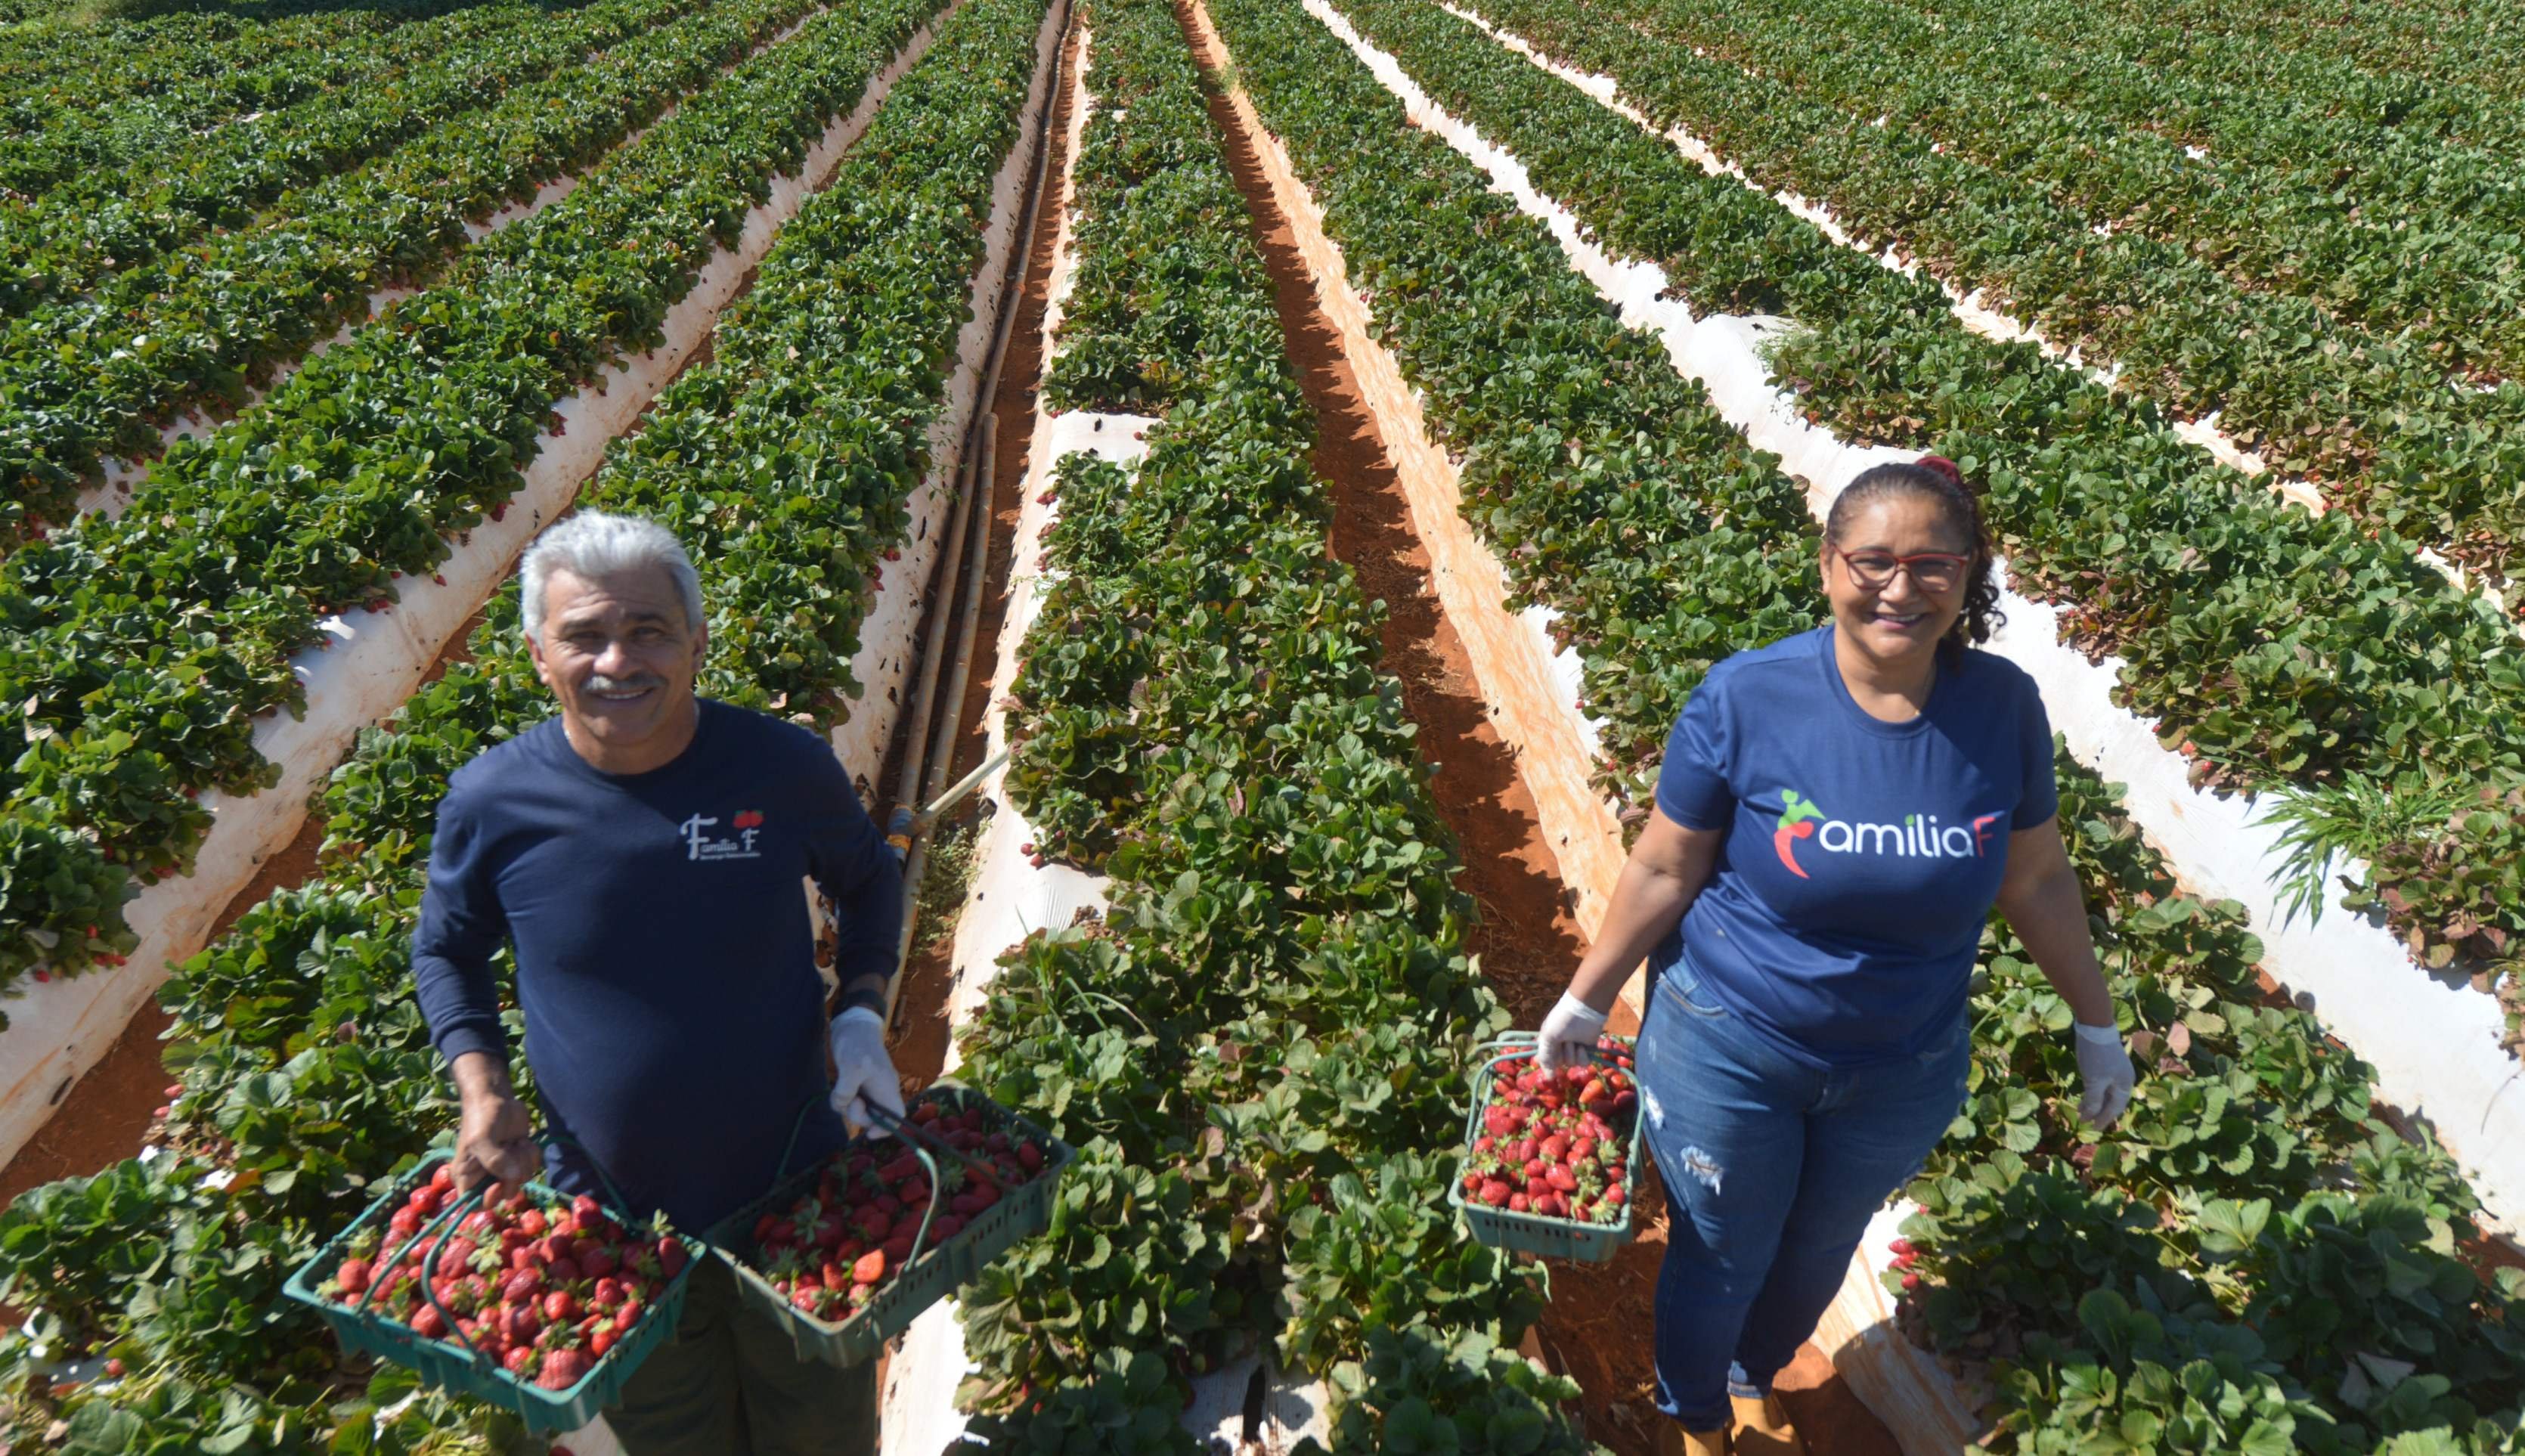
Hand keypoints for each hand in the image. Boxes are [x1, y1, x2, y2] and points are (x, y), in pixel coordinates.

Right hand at [451, 1086, 537, 1201]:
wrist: (497, 1097)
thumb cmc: (481, 1118)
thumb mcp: (481, 1139)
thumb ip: (494, 1161)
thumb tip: (512, 1177)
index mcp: (467, 1177)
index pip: (475, 1205)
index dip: (489, 1200)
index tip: (498, 1184)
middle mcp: (486, 1176)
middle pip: (505, 1193)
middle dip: (513, 1175)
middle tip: (511, 1152)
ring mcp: (505, 1168)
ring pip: (522, 1179)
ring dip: (523, 1160)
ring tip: (515, 1142)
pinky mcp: (520, 1158)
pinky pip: (533, 1167)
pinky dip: (532, 1154)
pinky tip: (524, 1140)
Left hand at [828, 1007, 905, 1136]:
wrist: (853, 1023)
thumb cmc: (857, 1043)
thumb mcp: (851, 1067)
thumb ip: (846, 1090)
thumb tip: (842, 1105)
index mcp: (887, 1087)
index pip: (897, 1116)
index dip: (886, 1129)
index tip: (868, 1132)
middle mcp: (881, 1090)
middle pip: (875, 1117)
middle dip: (859, 1115)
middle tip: (849, 1101)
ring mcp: (869, 1087)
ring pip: (860, 1109)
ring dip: (847, 1107)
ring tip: (839, 1092)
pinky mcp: (857, 1083)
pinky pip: (850, 1100)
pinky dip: (842, 1099)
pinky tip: (837, 1088)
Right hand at [1537, 990, 1609, 1074]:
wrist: (1584, 1010)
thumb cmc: (1561, 1021)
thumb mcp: (1548, 1037)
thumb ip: (1546, 1058)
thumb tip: (1549, 1078)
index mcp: (1549, 1042)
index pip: (1546, 1060)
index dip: (1548, 1064)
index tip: (1550, 1064)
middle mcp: (1561, 1047)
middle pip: (1559, 1063)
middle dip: (1562, 1054)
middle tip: (1564, 1042)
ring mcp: (1575, 1049)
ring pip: (1572, 1064)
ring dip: (1572, 1053)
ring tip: (1574, 1041)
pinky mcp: (1588, 1050)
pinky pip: (1584, 1063)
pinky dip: (1583, 1055)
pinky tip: (1582, 1046)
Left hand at [2073, 1021, 2135, 1128]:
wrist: (2094, 1025)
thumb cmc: (2096, 1056)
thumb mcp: (2094, 1081)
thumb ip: (2094, 1100)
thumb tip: (2091, 1117)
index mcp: (2125, 1084)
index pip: (2115, 1108)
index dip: (2104, 1119)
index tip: (2093, 1128)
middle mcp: (2123, 1078)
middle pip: (2112, 1101)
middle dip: (2099, 1112)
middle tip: (2087, 1122)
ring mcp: (2116, 1069)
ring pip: (2105, 1091)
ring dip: (2094, 1102)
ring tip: (2081, 1111)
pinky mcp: (2107, 1062)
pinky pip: (2101, 1083)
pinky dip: (2093, 1091)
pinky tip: (2084, 1095)